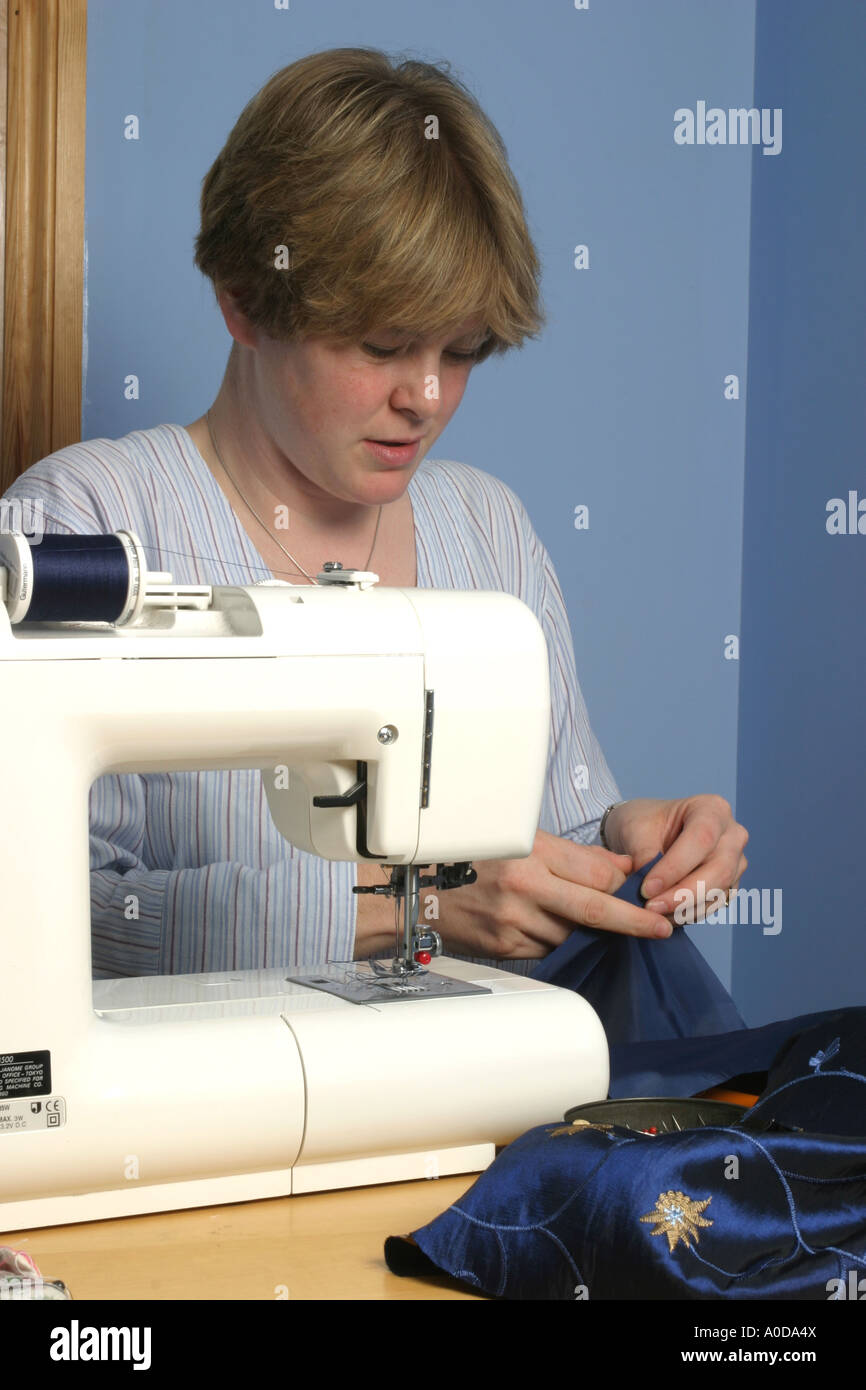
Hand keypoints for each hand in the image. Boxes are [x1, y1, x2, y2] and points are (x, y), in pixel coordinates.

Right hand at [417, 830, 675, 959]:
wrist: (414, 889)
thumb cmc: (469, 856)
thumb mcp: (520, 838)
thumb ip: (574, 856)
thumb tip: (622, 869)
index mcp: (529, 852)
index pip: (596, 873)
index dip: (623, 884)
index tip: (645, 891)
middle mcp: (522, 888)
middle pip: (594, 910)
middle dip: (633, 922)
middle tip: (661, 929)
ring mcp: (512, 922)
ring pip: (571, 933)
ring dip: (582, 929)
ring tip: (565, 912)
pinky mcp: (503, 947)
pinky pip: (546, 948)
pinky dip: (554, 940)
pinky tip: (543, 925)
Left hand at [602, 796, 748, 923]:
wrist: (646, 833)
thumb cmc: (644, 824)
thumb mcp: (635, 830)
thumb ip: (644, 856)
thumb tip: (650, 889)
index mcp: (712, 809)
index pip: (701, 839)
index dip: (675, 867)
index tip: (647, 888)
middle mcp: (732, 834)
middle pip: (718, 869)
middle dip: (683, 894)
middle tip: (650, 908)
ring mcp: (735, 861)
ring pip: (719, 891)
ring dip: (685, 908)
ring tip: (653, 915)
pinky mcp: (729, 885)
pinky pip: (715, 905)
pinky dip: (690, 914)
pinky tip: (665, 916)